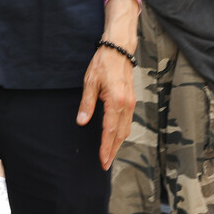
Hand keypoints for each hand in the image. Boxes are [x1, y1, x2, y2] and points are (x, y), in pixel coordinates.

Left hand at [78, 44, 135, 169]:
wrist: (119, 49)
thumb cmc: (103, 63)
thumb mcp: (90, 82)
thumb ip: (87, 104)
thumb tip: (81, 121)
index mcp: (116, 101)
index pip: (109, 130)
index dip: (105, 147)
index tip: (102, 160)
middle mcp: (127, 104)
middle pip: (120, 134)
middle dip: (113, 150)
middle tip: (106, 164)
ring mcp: (131, 102)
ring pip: (126, 129)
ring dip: (118, 143)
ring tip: (110, 154)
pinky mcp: (132, 100)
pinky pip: (128, 121)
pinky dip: (122, 132)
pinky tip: (116, 137)